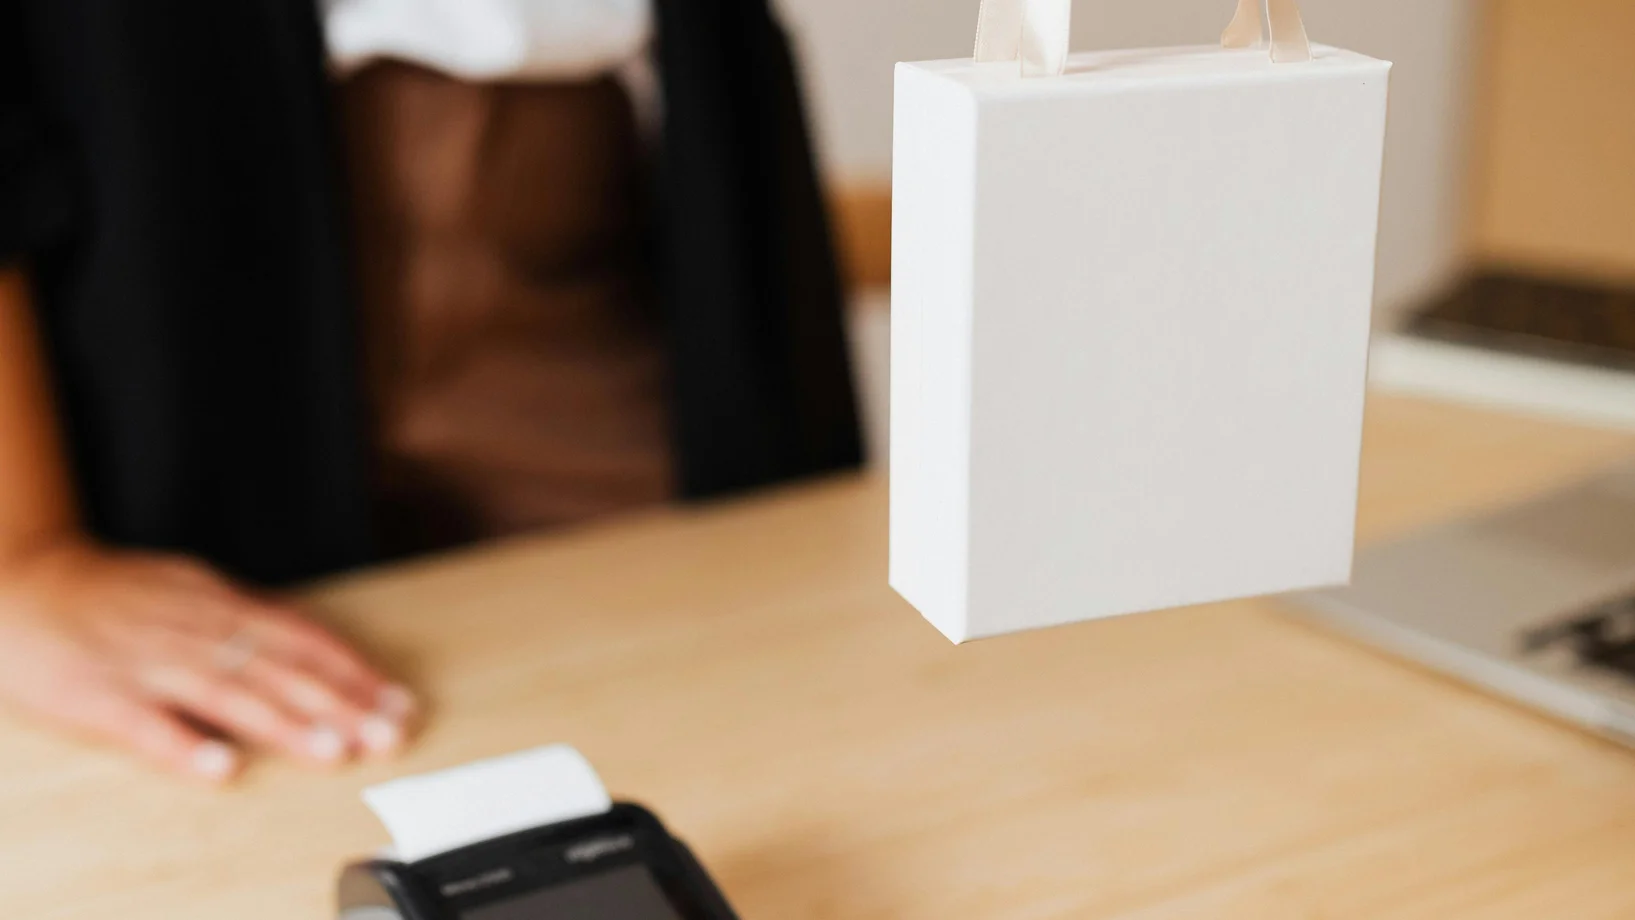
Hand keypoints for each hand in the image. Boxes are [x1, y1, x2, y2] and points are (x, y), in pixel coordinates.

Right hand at [0, 537, 417, 783]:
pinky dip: (184, 745)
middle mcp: (193, 630)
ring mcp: (147, 662)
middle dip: (339, 703)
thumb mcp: (191, 591)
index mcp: (219, 604)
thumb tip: (310, 647)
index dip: (354, 671)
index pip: (302, 638)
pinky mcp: (97, 695)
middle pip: (278, 668)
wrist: (20, 579)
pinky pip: (145, 724)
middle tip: (387, 734)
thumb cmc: (112, 594)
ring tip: (334, 750)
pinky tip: (222, 768)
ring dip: (284, 723)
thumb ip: (247, 622)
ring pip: (227, 693)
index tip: (398, 703)